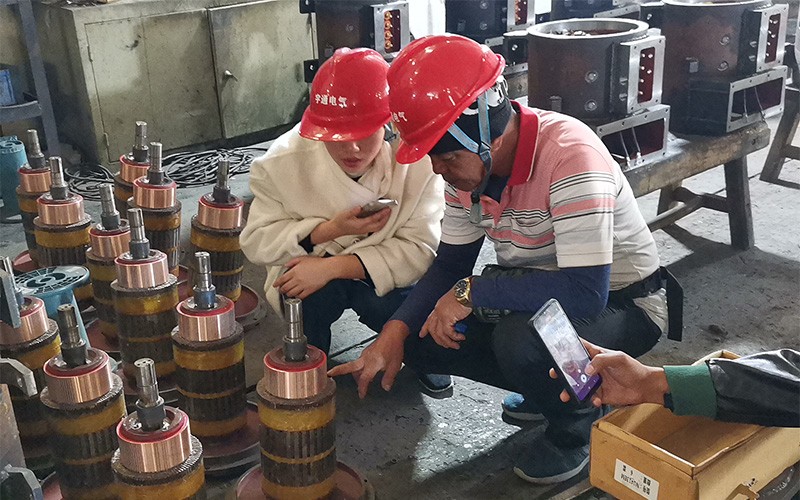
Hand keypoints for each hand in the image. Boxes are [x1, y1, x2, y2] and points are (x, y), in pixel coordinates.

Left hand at [273, 256, 333, 298]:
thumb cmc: (317, 262)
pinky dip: (297, 297)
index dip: (277, 283)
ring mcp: (303, 286)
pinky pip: (300, 296)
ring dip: (288, 294)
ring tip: (287, 293)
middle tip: (280, 290)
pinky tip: (296, 295)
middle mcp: (297, 279)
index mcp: (294, 271)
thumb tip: (286, 265)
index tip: (275, 285)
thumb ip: (292, 262)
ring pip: (291, 293)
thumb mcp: (302, 258)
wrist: (327, 268)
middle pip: (285, 288)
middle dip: (281, 290)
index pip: (282, 279)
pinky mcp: (309, 290)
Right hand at [316, 206, 390, 242]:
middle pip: (379, 225)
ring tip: (387, 214)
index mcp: (360, 224)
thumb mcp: (344, 214)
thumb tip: (360, 207)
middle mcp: (364, 229)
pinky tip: (381, 219)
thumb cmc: (340, 222)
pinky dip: (380, 224)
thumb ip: (353, 211)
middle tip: (390, 210)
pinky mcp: (364, 230)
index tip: (386, 209)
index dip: (381, 214)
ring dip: (384, 221)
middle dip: (386, 218)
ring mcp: (364, 230)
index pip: (374, 219)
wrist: (336, 230)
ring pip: (378, 228)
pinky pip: (375, 228)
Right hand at [327, 321, 406, 398]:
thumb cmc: (394, 347)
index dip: (362, 388)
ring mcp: (365, 353)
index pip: (364, 379)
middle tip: (330, 374)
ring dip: (354, 373)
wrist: (393, 332)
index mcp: (372, 364)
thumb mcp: (395, 366)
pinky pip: (360, 361)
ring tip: (359, 381)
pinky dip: (359, 368)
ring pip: (355, 365)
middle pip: (349, 367)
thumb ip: (389, 378)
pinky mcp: (366, 351)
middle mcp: (366, 358)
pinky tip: (366, 371)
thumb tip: (385, 387)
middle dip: (338, 371)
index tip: (361, 395)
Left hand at [419, 287, 470, 348]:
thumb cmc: (464, 295)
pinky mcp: (447, 318)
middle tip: (446, 346)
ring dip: (448, 342)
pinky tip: (461, 338)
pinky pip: (449, 333)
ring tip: (456, 345)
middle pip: (432, 329)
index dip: (425, 328)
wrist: (468, 291)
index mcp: (439, 306)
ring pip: (440, 334)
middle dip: (438, 340)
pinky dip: (455, 337)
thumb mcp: (455, 304)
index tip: (422, 335)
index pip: (429, 319)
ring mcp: (441, 315)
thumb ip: (452, 313)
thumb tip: (456, 323)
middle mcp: (438, 311)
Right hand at [549, 339, 668, 407]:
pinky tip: (595, 400)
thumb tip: (587, 369)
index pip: (580, 348)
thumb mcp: (618, 358)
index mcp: (597, 355)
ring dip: (571, 390)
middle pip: (574, 368)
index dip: (568, 347)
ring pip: (579, 385)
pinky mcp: (601, 395)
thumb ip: (602, 360)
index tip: (557, 349)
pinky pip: (590, 398)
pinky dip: (590, 400)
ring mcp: (596, 382)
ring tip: (566, 394)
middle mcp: (594, 368)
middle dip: (563, 371)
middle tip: (556, 373)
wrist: (645, 387)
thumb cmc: (634, 369)